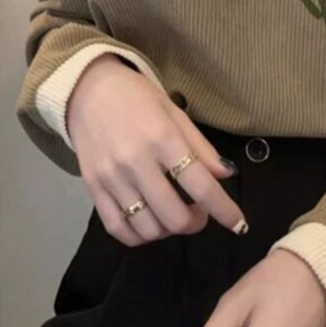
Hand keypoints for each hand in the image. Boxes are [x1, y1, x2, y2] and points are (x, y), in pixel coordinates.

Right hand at [68, 54, 246, 246]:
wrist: (86, 90)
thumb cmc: (137, 97)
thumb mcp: (175, 112)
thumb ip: (200, 147)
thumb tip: (225, 177)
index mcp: (163, 138)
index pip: (201, 185)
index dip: (224, 210)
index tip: (239, 224)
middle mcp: (136, 162)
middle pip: (175, 216)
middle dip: (196, 223)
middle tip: (200, 213)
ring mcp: (112, 178)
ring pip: (148, 228)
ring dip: (169, 230)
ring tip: (174, 215)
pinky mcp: (93, 188)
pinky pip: (118, 228)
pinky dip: (139, 236)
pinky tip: (150, 224)